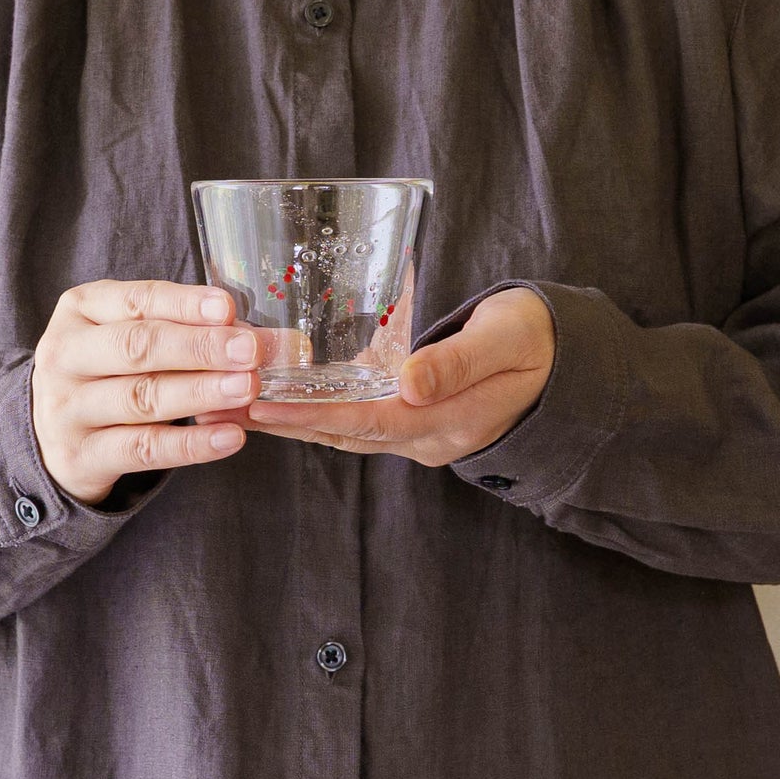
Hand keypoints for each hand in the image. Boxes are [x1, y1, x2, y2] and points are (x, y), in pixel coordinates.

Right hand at [31, 279, 264, 505]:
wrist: (50, 436)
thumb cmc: (103, 374)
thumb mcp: (123, 337)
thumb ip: (176, 328)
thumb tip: (246, 334)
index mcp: (79, 311)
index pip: (136, 301)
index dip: (184, 304)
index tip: (228, 309)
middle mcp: (65, 356)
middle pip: (137, 347)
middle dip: (199, 348)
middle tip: (249, 351)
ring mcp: (67, 409)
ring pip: (141, 398)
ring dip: (200, 392)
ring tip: (246, 388)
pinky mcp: (81, 456)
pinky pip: (143, 449)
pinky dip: (190, 444)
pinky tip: (231, 437)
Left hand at [193, 286, 555, 465]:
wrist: (565, 366)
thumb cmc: (537, 339)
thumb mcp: (508, 339)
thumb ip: (460, 361)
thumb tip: (411, 384)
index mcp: (447, 422)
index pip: (365, 422)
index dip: (310, 414)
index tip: (259, 403)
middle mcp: (425, 439)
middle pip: (340, 435)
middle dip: (279, 423)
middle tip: (215, 406)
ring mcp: (418, 436)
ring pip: (340, 433)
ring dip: (285, 422)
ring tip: (225, 407)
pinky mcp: (411, 422)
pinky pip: (351, 424)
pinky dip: (310, 415)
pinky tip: (273, 402)